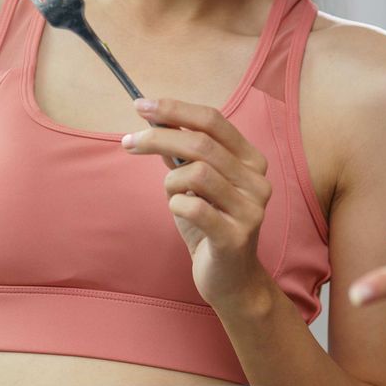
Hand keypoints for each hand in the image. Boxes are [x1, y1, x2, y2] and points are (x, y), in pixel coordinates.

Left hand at [122, 97, 273, 316]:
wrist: (230, 279)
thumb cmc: (209, 226)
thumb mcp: (196, 186)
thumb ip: (182, 155)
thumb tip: (154, 120)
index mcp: (251, 161)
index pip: (214, 120)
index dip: (176, 109)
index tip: (141, 105)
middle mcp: (257, 181)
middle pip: (202, 143)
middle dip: (157, 137)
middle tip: (128, 142)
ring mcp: (250, 209)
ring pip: (196, 173)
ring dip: (171, 182)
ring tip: (172, 195)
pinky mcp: (235, 237)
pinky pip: (193, 207)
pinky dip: (175, 205)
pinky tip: (179, 212)